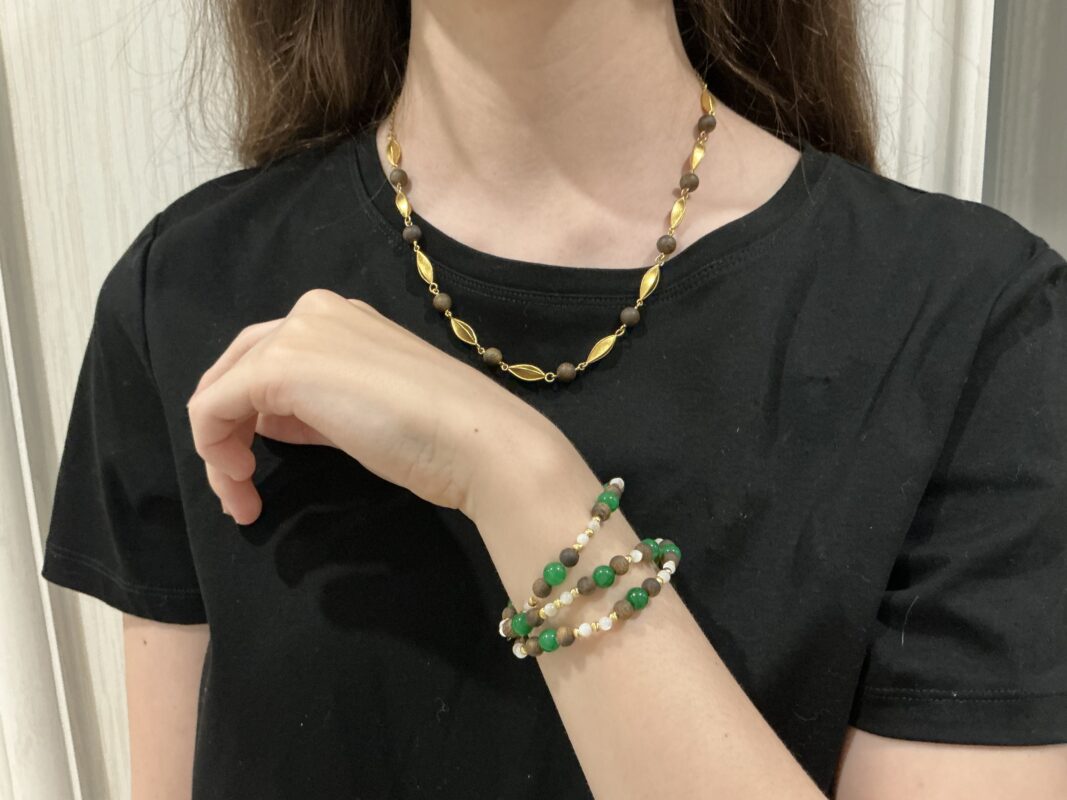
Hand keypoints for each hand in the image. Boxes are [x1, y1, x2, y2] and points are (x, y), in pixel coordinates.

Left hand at [186, 288, 566, 524]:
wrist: (477, 440)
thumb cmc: (440, 435)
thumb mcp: (364, 412)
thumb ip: (315, 406)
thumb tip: (270, 421)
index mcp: (340, 316)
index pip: (268, 359)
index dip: (250, 418)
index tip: (261, 474)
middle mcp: (313, 311)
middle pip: (236, 369)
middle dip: (226, 432)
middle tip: (239, 489)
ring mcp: (296, 333)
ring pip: (220, 390)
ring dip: (219, 448)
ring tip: (240, 497)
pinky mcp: (280, 366)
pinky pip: (212, 408)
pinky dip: (213, 451)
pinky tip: (240, 485)